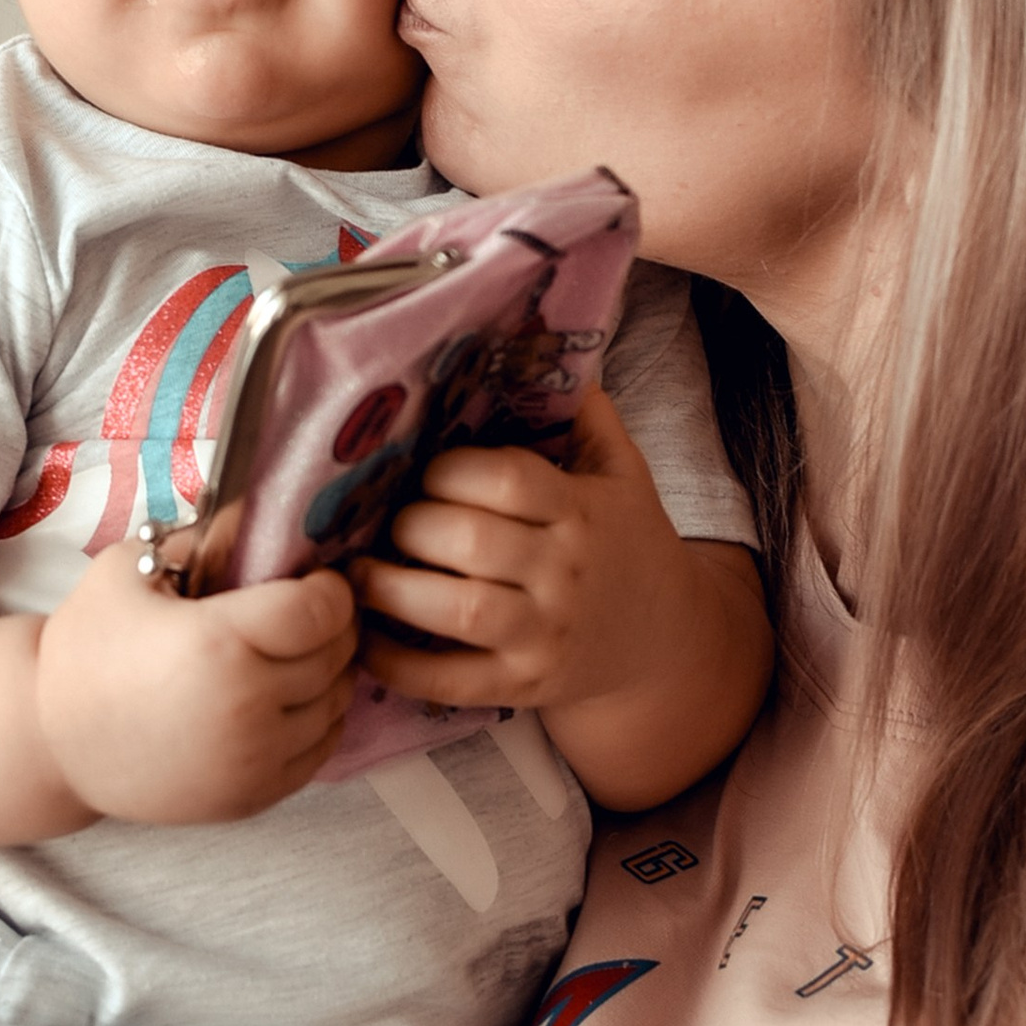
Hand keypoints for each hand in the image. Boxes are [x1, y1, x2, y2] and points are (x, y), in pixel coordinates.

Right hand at [35, 539, 355, 821]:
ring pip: (335, 703)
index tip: (317, 581)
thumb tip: (256, 516)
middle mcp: (246, 707)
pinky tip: (290, 697)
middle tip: (312, 612)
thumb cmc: (88, 648)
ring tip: (300, 652)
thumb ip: (196, 538)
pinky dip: (318, 719)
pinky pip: (320, 749)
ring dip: (330, 672)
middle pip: (335, 654)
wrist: (52, 742)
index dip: (328, 590)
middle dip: (333, 626)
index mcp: (218, 644)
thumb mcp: (126, 570)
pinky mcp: (254, 797)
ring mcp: (254, 760)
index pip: (321, 611)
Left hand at [353, 384, 688, 714]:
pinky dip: (397, 665)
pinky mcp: (522, 686)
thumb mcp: (624, 475)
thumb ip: (587, 415)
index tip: (426, 471)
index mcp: (583, 513)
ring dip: (391, 590)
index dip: (452, 470)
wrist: (666, 643)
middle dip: (411, 525)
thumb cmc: (629, 545)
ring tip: (360, 573)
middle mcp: (563, 574)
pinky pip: (448, 681)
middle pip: (470, 541)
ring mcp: (543, 635)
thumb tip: (546, 339)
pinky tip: (365, 639)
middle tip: (390, 521)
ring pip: (455, 611)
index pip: (509, 481)